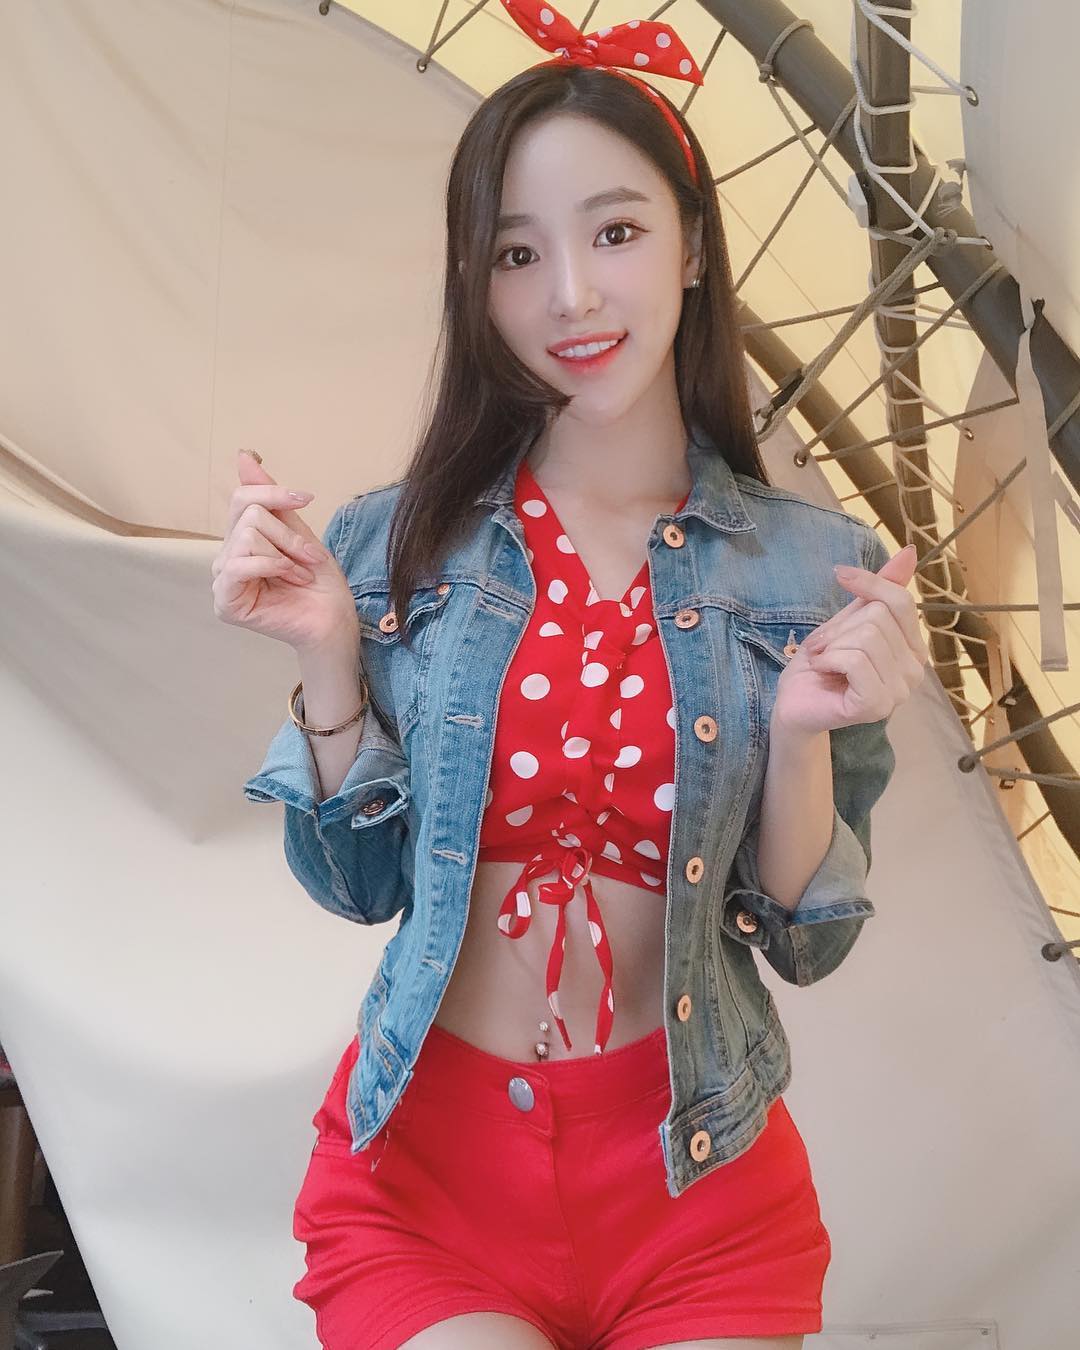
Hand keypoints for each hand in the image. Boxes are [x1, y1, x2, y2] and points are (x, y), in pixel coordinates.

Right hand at [210, 450, 358, 653]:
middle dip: (288, 534)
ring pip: (246, 537)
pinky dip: (273, 566)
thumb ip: (270, 499)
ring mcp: (223, 580)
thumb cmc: (319, 582)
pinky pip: (238, 565)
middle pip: (248, 515)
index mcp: (241, 539)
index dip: (273, 492)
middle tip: (309, 557)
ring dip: (286, 553)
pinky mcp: (225, 602)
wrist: (334, 619)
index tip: (307, 498)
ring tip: (301, 573)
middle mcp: (227, 557)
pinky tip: (292, 579)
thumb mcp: (298, 531)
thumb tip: (243, 457)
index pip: (242, 497)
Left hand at [772, 542, 929, 735]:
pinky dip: (828, 659)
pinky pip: (854, 660)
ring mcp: (898, 692)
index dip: (869, 582)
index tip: (840, 574)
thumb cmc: (822, 663)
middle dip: (839, 627)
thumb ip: (879, 591)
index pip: (901, 600)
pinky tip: (822, 671)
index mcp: (913, 649)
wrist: (795, 701)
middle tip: (825, 647)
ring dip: (831, 645)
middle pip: (878, 618)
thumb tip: (910, 552)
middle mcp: (915, 671)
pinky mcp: (876, 705)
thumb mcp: (849, 619)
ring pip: (865, 637)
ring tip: (823, 660)